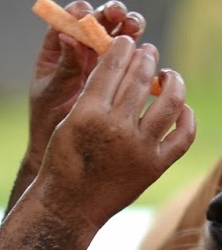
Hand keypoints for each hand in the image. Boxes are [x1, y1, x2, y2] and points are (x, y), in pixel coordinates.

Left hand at [27, 0, 146, 174]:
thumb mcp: (52, 93)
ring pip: (120, 32)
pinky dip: (141, 50)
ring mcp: (103, 58)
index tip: (86, 17)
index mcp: (59, 48)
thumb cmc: (48, 120)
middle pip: (100, 19)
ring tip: (134, 28)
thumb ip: (63, 67)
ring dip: (130, 25)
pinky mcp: (122, 71)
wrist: (66, 148)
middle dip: (111, 13)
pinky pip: (133, 55)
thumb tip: (68, 37)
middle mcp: (82, 48)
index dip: (80, 12)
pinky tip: (146, 54)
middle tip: (118, 16)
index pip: (70, 18)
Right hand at [37, 35, 195, 231]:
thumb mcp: (67, 124)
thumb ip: (92, 96)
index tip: (127, 42)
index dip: (122, 49)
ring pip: (169, 101)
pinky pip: (183, 135)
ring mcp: (139, 147)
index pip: (112, 67)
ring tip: (168, 76)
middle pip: (141, 78)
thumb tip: (116, 66)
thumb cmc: (63, 163)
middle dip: (146, 58)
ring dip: (172, 81)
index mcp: (88, 114)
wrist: (69, 207)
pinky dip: (187, 118)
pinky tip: (182, 108)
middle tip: (148, 52)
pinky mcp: (155, 166)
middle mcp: (116, 128)